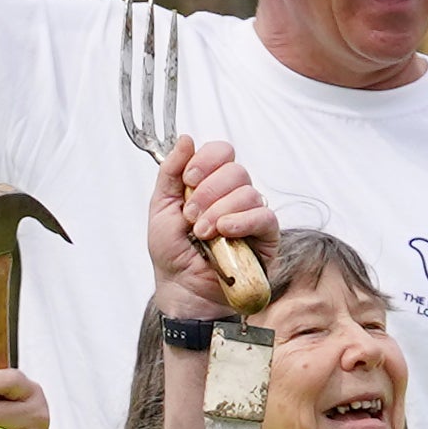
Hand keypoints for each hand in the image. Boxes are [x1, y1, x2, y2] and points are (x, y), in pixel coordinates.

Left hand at [142, 138, 275, 313]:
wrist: (182, 289)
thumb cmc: (173, 253)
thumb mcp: (161, 208)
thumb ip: (171, 172)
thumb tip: (185, 140)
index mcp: (210, 184)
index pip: (222, 152)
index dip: (206, 160)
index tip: (189, 179)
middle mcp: (233, 195)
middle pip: (235, 170)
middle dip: (208, 193)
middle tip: (191, 217)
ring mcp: (251, 214)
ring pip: (247, 192)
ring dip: (219, 212)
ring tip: (203, 234)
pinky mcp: (266, 236)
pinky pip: (264, 216)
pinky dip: (242, 221)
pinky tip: (225, 231)